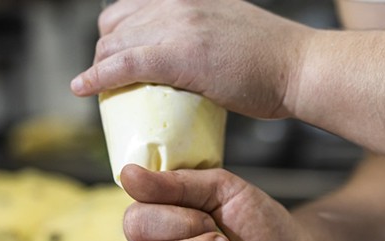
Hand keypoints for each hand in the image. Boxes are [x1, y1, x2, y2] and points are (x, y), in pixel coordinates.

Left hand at [71, 0, 313, 118]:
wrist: (300, 67)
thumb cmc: (274, 60)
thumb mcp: (231, 31)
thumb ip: (204, 36)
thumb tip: (192, 59)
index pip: (133, 10)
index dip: (117, 36)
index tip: (115, 58)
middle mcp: (179, 5)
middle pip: (116, 25)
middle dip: (104, 54)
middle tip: (107, 80)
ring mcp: (179, 27)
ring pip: (116, 44)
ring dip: (100, 67)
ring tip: (97, 90)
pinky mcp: (182, 55)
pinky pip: (125, 64)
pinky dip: (98, 77)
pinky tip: (84, 88)